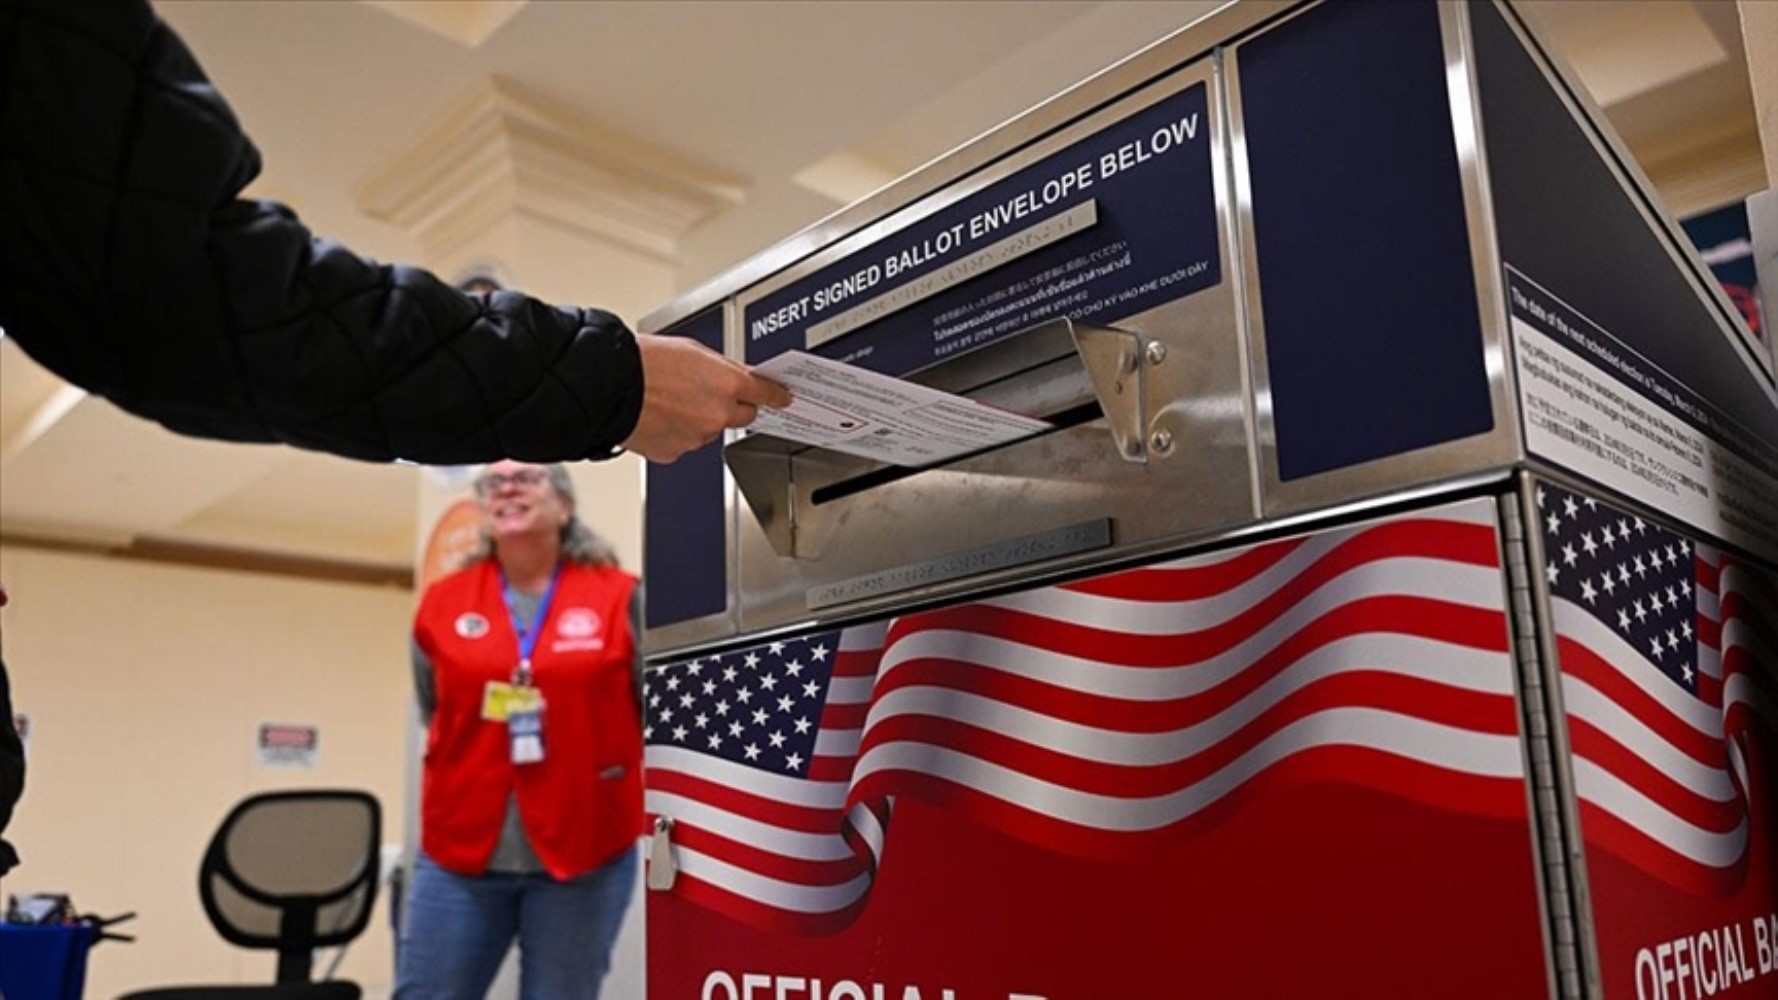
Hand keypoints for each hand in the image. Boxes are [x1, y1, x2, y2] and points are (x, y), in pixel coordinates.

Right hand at [622, 333, 791, 462]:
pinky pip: (686, 442)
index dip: (776, 395)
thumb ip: (721, 367)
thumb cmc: (643, 362)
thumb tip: (735, 376)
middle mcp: (718, 414)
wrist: (608, 386)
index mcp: (727, 384)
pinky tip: (660, 415)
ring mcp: (698, 436)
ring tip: (671, 400)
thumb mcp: (692, 350)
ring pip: (711, 429)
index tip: (783, 397)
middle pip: (744, 415)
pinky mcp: (676, 452)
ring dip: (700, 418)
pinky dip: (678, 432)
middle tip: (709, 393)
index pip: (766, 393)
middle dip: (733, 405)